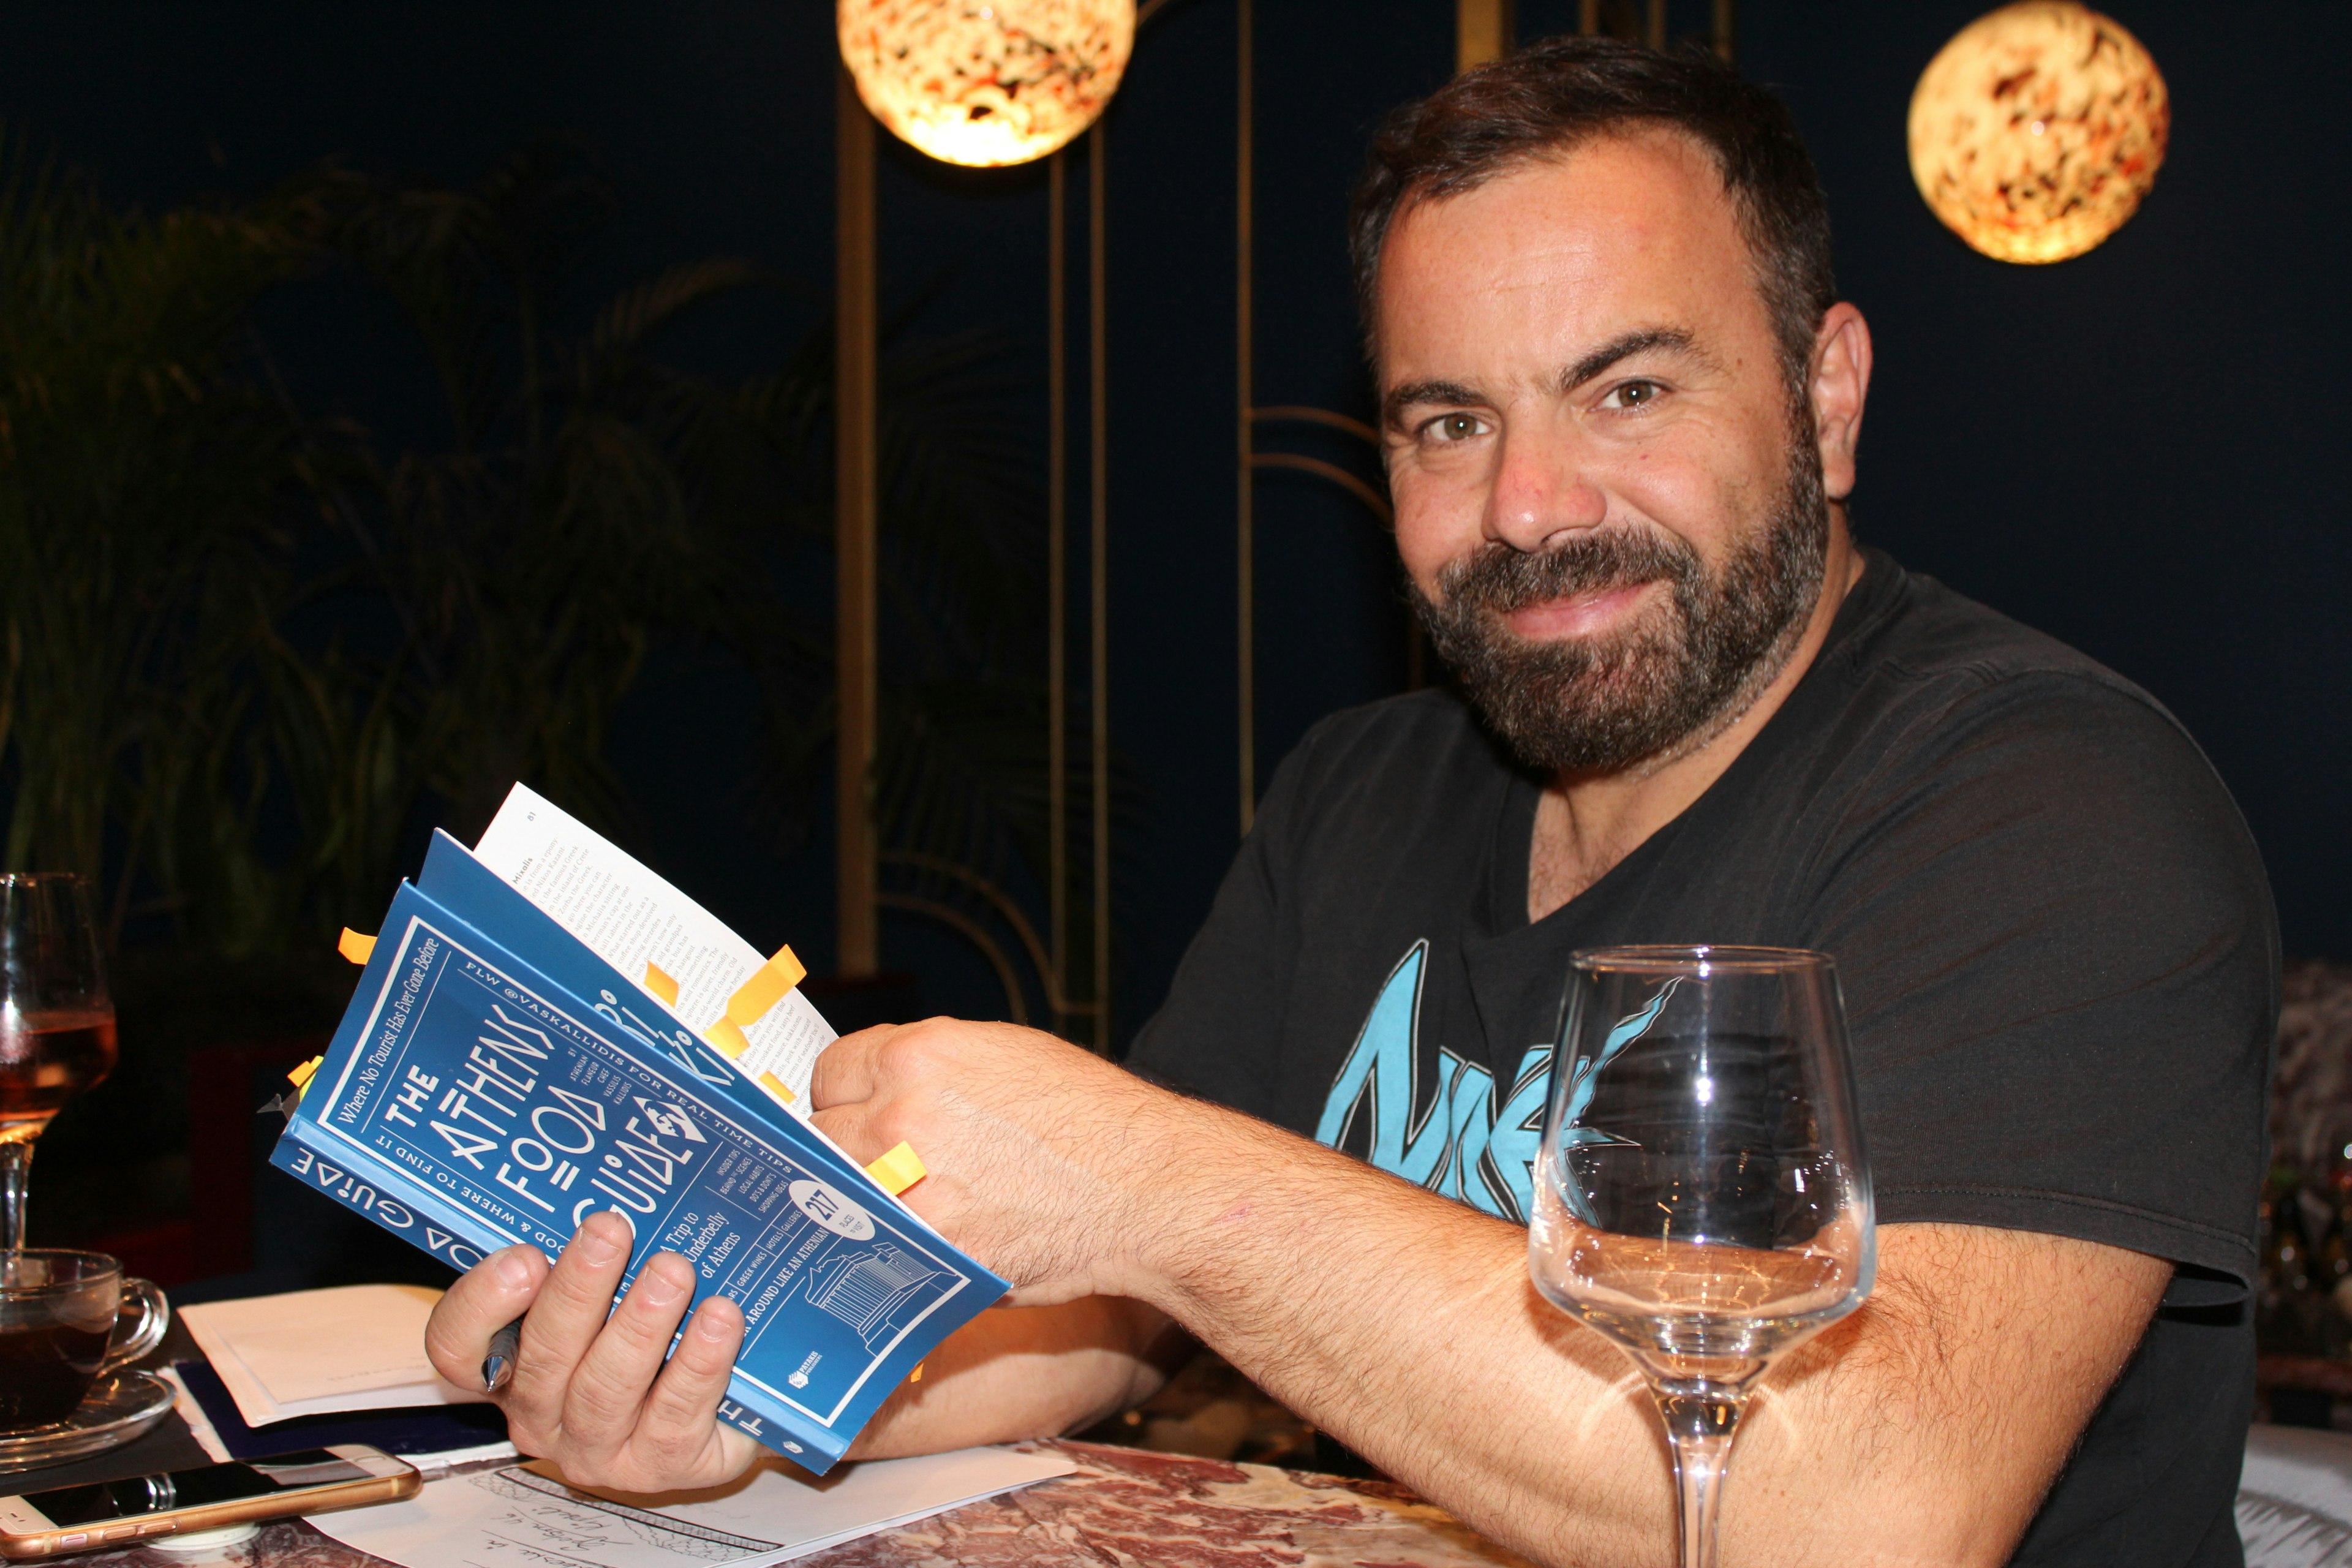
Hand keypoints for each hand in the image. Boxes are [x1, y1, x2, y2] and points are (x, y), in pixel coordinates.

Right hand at [424, 1210, 761, 1489]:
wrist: (727, 1403)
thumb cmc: (657, 1333)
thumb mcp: (613, 1286)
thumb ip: (594, 1250)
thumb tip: (613, 1184)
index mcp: (512, 1365)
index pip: (458, 1346)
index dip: (481, 1304)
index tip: (524, 1257)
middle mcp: (544, 1414)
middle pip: (543, 1356)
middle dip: (579, 1289)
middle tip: (611, 1230)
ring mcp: (600, 1448)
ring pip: (605, 1389)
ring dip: (640, 1325)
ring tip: (673, 1271)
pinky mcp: (664, 1466)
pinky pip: (674, 1417)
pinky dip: (698, 1364)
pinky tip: (721, 1320)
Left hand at [810, 1019, 1194, 1306]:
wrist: (1145, 1188)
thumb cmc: (1088, 1120)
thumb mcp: (1004, 1056)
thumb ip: (929, 1069)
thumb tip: (875, 1090)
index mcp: (918, 1054)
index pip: (831, 1072)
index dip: (846, 1098)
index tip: (859, 1118)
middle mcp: (901, 1113)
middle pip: (822, 1136)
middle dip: (847, 1152)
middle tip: (886, 1171)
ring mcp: (906, 1185)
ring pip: (839, 1197)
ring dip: (862, 1205)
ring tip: (908, 1209)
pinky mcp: (926, 1247)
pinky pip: (878, 1246)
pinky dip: (894, 1248)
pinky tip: (929, 1243)